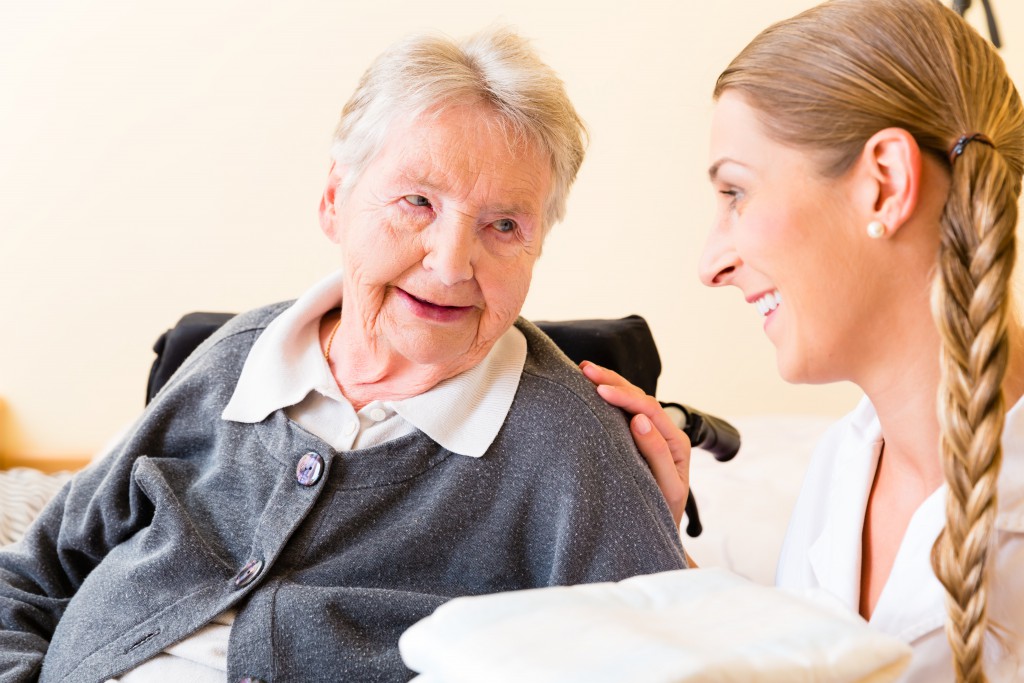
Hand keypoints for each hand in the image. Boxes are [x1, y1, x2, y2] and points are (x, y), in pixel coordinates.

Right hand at [580, 361, 690, 528]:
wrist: (657, 539)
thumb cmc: (663, 515)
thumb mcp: (666, 488)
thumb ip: (657, 453)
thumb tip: (639, 420)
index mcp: (675, 442)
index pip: (648, 409)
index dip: (624, 396)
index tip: (600, 389)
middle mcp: (664, 434)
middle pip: (639, 398)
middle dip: (613, 381)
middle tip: (586, 369)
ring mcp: (649, 437)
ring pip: (631, 402)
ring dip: (610, 385)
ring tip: (586, 371)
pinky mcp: (634, 443)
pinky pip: (622, 416)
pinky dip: (608, 400)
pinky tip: (593, 391)